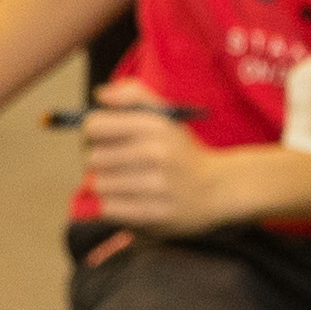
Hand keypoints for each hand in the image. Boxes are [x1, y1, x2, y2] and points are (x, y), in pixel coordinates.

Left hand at [76, 86, 252, 236]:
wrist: (218, 189)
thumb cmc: (181, 151)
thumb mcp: (165, 115)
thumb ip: (133, 95)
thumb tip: (100, 95)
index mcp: (155, 125)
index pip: (94, 126)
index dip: (92, 134)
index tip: (103, 140)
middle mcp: (156, 153)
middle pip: (93, 158)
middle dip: (99, 162)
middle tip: (114, 165)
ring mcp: (156, 185)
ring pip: (99, 185)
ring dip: (105, 186)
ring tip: (122, 184)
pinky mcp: (154, 214)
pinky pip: (109, 208)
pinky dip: (112, 205)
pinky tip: (127, 200)